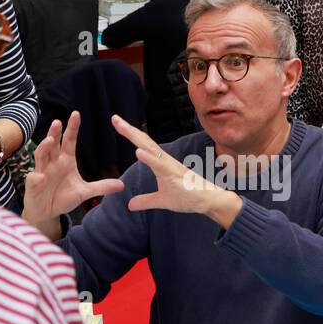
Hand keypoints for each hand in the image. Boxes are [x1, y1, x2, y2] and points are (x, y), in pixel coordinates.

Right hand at [22, 112, 125, 227]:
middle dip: (54, 133)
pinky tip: (40, 177)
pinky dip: (37, 178)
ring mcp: (42, 172)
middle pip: (53, 144)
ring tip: (49, 141)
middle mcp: (53, 162)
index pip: (69, 140)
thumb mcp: (85, 192)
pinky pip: (34, 179)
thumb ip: (101, 187)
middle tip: (58, 122)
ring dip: (44, 147)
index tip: (76, 114)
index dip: (72, 128)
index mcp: (66, 160)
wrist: (47, 212)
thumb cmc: (63, 198)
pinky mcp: (34, 185)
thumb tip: (121, 185)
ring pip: (41, 156)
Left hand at [110, 115, 241, 226]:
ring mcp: (170, 166)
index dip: (130, 135)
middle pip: (144, 141)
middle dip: (129, 130)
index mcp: (161, 163)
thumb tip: (130, 205)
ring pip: (151, 149)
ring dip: (136, 138)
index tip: (117, 123)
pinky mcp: (175, 175)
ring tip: (123, 127)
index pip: (143, 145)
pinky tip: (138, 152)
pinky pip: (160, 165)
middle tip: (114, 117)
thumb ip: (146, 201)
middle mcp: (164, 160)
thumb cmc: (188, 197)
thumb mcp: (161, 200)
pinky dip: (149, 158)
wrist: (208, 201)